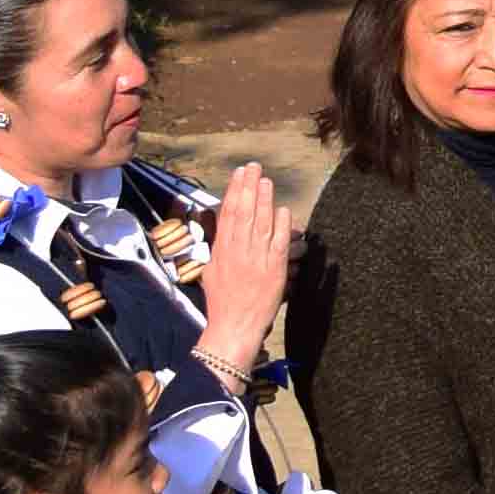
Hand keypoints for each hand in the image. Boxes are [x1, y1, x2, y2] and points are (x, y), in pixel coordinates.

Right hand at [194, 161, 290, 375]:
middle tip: (253, 167)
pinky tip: (283, 210)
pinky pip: (277, 242)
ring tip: (266, 181)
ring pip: (259, 223)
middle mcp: (236, 251)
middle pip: (242, 212)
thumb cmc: (222, 302)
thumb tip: (225, 230)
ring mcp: (255, 259)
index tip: (238, 174)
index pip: (227, 214)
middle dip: (248, 187)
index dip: (233, 191)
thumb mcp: (212, 272)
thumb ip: (219, 249)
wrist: (233, 326)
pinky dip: (280, 225)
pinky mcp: (273, 269)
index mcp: (220, 251)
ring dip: (264, 200)